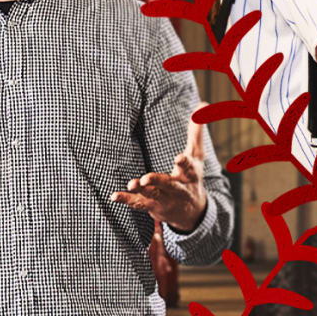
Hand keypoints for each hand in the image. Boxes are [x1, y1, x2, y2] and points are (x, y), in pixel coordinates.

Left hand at [113, 117, 209, 231]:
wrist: (191, 212)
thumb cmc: (191, 177)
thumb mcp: (196, 155)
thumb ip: (196, 131)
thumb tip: (203, 103)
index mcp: (189, 175)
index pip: (188, 168)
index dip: (184, 163)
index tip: (178, 157)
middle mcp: (177, 189)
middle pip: (167, 184)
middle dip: (157, 181)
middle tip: (146, 178)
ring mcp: (163, 198)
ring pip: (151, 195)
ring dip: (141, 190)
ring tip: (132, 183)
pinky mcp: (151, 205)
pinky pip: (137, 203)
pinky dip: (126, 200)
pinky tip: (113, 196)